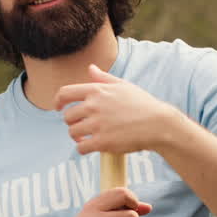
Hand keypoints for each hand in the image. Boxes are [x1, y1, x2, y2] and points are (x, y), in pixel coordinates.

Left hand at [54, 64, 183, 154]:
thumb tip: (90, 68)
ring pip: (72, 132)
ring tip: (86, 137)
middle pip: (67, 116)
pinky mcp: (102, 142)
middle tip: (81, 127)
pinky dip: (83, 148)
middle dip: (72, 122)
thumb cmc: (142, 104)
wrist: (158, 124)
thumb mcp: (123, 86)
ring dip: (77, 136)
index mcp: (97, 90)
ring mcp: (97, 124)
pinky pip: (81, 148)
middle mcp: (94, 106)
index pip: (65, 93)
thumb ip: (103, 78)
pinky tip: (90, 147)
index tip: (58, 107)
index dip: (58, 101)